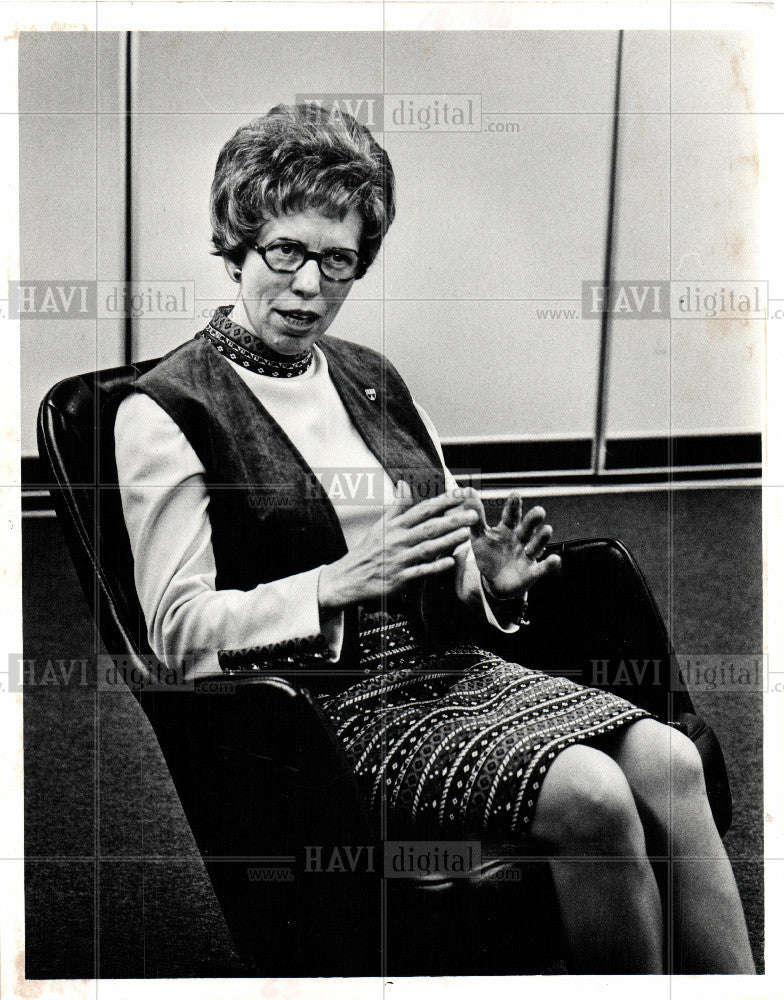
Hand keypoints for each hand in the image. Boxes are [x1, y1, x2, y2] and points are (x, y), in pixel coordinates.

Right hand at [318, 481, 478, 610]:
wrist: (349, 577)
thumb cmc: (369, 550)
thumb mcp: (380, 525)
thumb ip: (397, 506)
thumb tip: (404, 483)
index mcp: (396, 526)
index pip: (423, 510)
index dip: (443, 501)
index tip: (462, 493)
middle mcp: (399, 540)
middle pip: (429, 527)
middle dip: (452, 520)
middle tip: (473, 514)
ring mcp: (400, 560)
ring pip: (427, 548)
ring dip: (447, 541)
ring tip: (467, 533)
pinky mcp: (399, 579)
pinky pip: (419, 572)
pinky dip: (434, 567)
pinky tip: (450, 562)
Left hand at [461, 489, 561, 599]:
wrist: (494, 582)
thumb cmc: (488, 555)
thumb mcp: (479, 537)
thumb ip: (476, 517)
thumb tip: (469, 491)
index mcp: (507, 529)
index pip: (511, 515)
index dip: (513, 506)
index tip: (515, 495)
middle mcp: (521, 538)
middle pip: (528, 527)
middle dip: (533, 519)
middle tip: (538, 511)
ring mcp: (528, 554)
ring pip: (537, 544)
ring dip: (542, 538)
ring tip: (547, 530)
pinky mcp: (533, 571)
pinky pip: (543, 567)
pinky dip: (550, 564)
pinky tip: (554, 559)